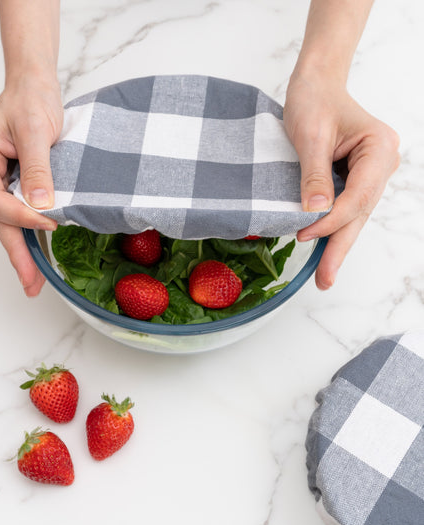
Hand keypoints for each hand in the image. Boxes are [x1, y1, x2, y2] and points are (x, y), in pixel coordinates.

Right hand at [0, 76, 62, 295]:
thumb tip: (41, 205)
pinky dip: (33, 233)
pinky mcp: (17, 184)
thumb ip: (38, 167)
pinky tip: (40, 255)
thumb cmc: (32, 99)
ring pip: (10, 220)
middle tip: (31, 282)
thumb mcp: (36, 129)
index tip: (49, 221)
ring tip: (34, 281)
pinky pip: (23, 213)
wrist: (37, 87)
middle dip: (16, 251)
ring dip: (24, 249)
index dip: (19, 214)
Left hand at [283, 71, 399, 289]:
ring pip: (353, 215)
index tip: (304, 233)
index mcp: (379, 148)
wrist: (313, 85)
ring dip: (336, 243)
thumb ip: (314, 175)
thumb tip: (314, 213)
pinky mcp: (353, 178)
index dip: (331, 219)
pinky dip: (331, 227)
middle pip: (359, 213)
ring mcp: (369, 173)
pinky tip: (322, 248)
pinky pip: (344, 208)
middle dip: (340, 247)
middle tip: (325, 280)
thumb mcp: (310, 136)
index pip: (358, 195)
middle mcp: (380, 164)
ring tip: (324, 275)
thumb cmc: (313, 100)